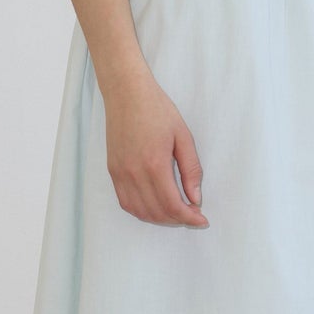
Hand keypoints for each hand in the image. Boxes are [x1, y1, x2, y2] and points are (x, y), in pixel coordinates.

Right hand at [102, 66, 207, 226]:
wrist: (126, 93)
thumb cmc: (157, 109)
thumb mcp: (183, 136)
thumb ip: (191, 170)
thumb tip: (195, 198)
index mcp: (154, 164)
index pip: (172, 205)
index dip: (189, 218)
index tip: (201, 219)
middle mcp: (134, 173)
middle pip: (157, 212)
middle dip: (177, 219)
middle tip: (192, 213)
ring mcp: (120, 173)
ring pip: (140, 211)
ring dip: (160, 218)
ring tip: (176, 211)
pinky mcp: (112, 171)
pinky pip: (125, 202)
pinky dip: (141, 211)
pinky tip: (155, 206)